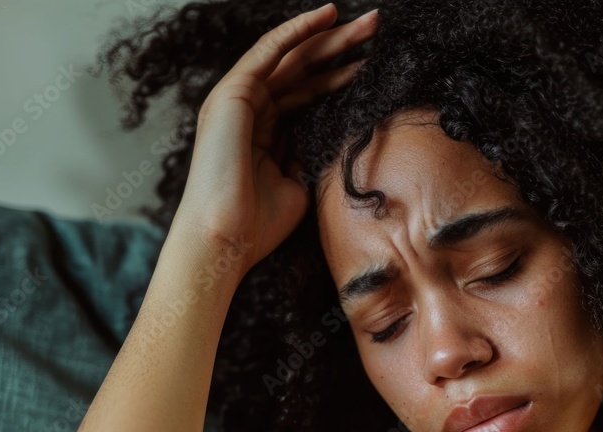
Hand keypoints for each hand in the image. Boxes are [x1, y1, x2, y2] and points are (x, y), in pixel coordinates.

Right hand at [168, 2, 378, 285]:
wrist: (226, 239)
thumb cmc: (258, 225)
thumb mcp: (298, 186)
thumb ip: (310, 158)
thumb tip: (334, 141)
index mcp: (263, 131)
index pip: (306, 92)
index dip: (340, 76)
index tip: (374, 64)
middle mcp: (248, 109)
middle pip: (302, 68)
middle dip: (341, 48)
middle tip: (377, 28)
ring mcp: (237, 100)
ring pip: (290, 56)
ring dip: (328, 36)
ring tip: (368, 23)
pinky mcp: (232, 94)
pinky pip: (269, 52)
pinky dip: (297, 32)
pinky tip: (326, 17)